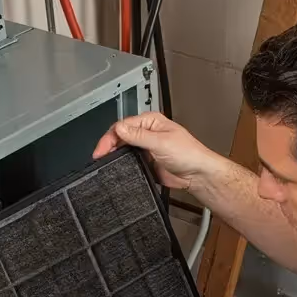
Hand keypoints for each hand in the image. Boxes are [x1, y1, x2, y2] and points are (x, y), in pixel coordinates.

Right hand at [92, 112, 222, 191]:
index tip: (101, 149)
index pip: (123, 125)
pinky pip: (129, 162)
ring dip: (114, 155)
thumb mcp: (161, 142)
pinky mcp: (146, 162)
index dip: (110, 137)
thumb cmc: (188, 154)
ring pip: (123, 149)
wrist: (197, 175)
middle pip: (121, 136)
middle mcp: (147, 133)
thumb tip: (119, 128)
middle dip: (109, 145)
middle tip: (99, 157)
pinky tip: (116, 168)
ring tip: (104, 162)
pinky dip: (121, 164)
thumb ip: (138, 135)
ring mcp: (146, 148)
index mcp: (151, 122)